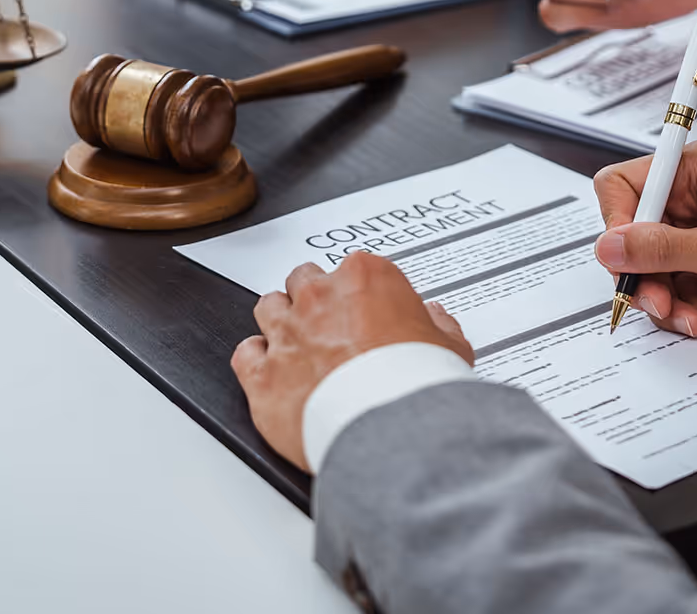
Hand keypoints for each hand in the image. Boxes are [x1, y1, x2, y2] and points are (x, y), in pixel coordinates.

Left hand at [231, 252, 472, 471]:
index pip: (354, 268)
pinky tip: (270, 369)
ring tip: (299, 342)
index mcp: (364, 277)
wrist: (388, 428)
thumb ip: (439, 326)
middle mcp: (319, 298)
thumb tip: (436, 319)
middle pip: (304, 279)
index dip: (361, 292)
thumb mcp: (451, 347)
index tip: (370, 311)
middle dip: (315, 298)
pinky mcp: (263, 374)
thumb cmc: (416, 384)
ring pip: (268, 306)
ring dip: (280, 320)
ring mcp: (287, 333)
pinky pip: (245, 353)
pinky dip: (254, 359)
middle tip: (333, 324)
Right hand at [591, 142, 696, 336]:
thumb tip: (609, 245)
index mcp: (691, 172)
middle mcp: (691, 198)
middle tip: (663, 305)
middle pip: (635, 239)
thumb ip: (662, 249)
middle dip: (648, 279)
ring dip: (676, 302)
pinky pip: (684, 288)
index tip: (625, 261)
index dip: (616, 226)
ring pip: (658, 271)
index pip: (622, 188)